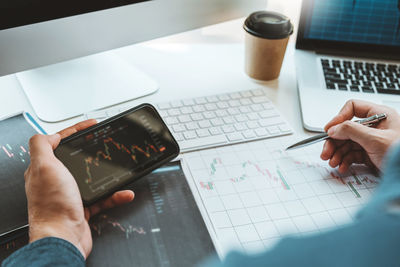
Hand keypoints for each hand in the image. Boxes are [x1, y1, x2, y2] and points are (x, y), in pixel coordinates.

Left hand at [24, 120, 134, 257]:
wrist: (62, 237)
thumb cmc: (53, 205)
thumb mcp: (44, 166)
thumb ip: (42, 145)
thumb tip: (49, 134)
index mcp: (45, 168)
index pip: (59, 142)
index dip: (76, 130)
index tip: (91, 124)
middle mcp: (56, 181)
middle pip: (77, 158)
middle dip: (93, 151)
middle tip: (106, 143)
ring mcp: (70, 194)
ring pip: (92, 178)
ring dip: (108, 174)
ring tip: (120, 169)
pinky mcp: (83, 207)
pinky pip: (103, 197)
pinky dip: (115, 195)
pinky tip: (124, 193)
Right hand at [320, 100, 399, 172]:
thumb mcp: (375, 140)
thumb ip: (351, 131)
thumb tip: (333, 129)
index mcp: (380, 115)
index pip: (353, 108)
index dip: (339, 118)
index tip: (329, 130)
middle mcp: (375, 126)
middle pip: (346, 129)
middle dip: (334, 142)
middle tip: (325, 153)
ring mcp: (372, 141)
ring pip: (347, 143)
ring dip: (337, 153)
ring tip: (333, 163)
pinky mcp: (371, 154)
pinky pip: (353, 155)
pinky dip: (345, 161)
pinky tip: (343, 167)